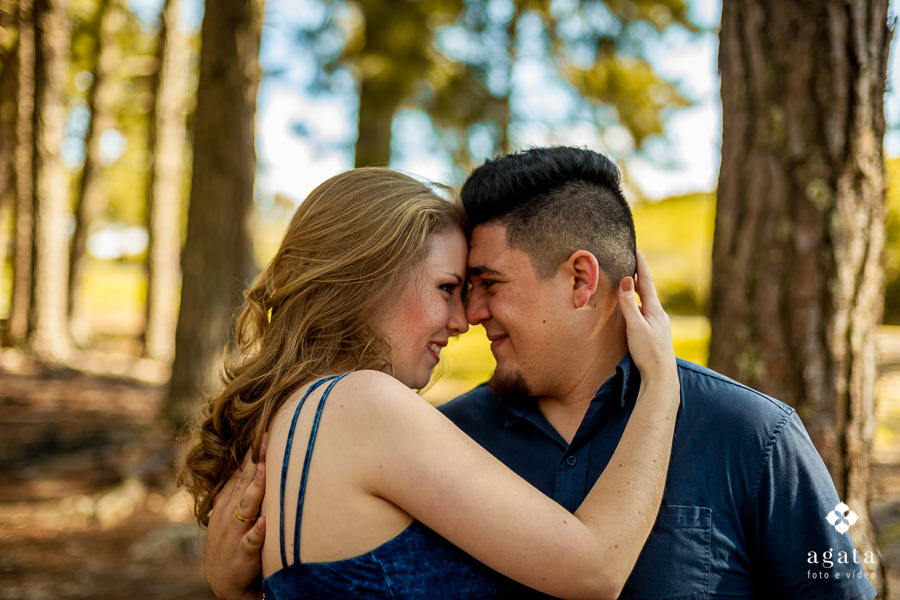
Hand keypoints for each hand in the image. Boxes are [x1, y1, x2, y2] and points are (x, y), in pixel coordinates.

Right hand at [205, 435, 266, 599]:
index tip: (265, 427)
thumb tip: (258, 458)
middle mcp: (232, 510)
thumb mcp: (233, 508)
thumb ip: (244, 485)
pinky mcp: (244, 551)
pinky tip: (265, 522)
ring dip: (257, 488)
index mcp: (231, 498)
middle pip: (247, 480)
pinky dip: (258, 531)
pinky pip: (252, 540)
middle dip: (257, 459)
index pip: (243, 469)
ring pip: (247, 505)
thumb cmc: (234, 537)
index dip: (253, 449)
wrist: (223, 578)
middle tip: (268, 436)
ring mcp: (237, 530)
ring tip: (267, 470)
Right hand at [618, 249, 676, 381]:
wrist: (660, 377)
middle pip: (647, 289)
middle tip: (630, 261)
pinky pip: (644, 312)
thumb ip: (629, 304)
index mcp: (655, 310)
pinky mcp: (655, 334)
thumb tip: (627, 279)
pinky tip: (633, 310)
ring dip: (637, 290)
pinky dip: (637, 304)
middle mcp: (659, 314)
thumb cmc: (648, 353)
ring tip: (629, 281)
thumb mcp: (635, 327)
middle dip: (638, 275)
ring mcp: (658, 324)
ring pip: (645, 301)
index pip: (646, 281)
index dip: (641, 264)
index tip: (636, 248)